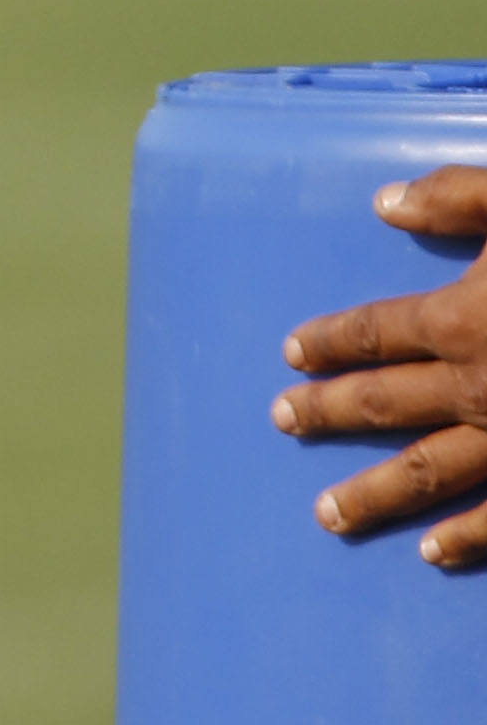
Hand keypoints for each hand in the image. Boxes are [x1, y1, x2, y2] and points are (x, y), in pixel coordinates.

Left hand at [271, 166, 486, 564]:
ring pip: (430, 471)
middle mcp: (478, 386)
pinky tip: (433, 551)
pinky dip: (468, 537)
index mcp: (464, 319)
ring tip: (326, 514)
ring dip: (375, 494)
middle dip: (330, 412)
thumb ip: (460, 197)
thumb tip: (385, 204)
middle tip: (282, 421)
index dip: (331, 340)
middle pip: (384, 403)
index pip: (377, 332)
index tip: (290, 354)